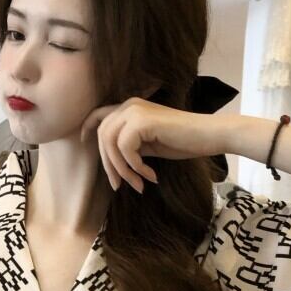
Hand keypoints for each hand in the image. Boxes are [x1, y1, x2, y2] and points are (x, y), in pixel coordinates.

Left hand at [79, 97, 225, 193]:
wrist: (207, 135)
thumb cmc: (181, 141)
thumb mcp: (147, 143)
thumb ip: (129, 145)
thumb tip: (110, 161)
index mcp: (129, 107)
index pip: (99, 115)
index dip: (87, 128)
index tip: (83, 142)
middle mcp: (129, 105)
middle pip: (102, 137)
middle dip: (109, 165)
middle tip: (121, 186)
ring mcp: (135, 111)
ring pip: (111, 144)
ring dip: (123, 170)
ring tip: (139, 183)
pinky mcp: (142, 121)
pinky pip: (125, 150)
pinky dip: (135, 167)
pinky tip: (151, 175)